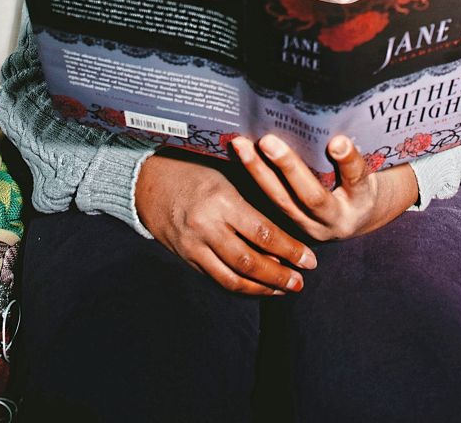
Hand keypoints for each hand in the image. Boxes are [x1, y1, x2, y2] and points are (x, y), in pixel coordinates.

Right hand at [135, 153, 316, 294]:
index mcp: (223, 201)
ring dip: (262, 288)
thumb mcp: (227, 173)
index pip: (263, 233)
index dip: (290, 249)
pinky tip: (257, 288)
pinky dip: (240, 286)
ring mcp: (194, 247)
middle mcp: (207, 227)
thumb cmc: (196, 170)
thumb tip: (293, 215)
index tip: (310, 259)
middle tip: (301, 282)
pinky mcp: (186, 259)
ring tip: (284, 290)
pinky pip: (216, 280)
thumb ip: (255, 194)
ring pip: (232, 278)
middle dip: (279, 276)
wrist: (149, 182)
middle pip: (250, 262)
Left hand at [231, 134, 418, 241]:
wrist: (357, 218)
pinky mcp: (292, 225)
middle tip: (268, 141)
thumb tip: (336, 136)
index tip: (338, 141)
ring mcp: (311, 227)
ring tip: (240, 145)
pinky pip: (272, 201)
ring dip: (258, 172)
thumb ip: (354, 156)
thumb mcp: (369, 168)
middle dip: (288, 167)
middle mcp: (336, 220)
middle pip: (312, 197)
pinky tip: (240, 156)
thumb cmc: (362, 182)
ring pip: (282, 201)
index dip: (349, 161)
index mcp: (362, 201)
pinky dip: (255, 178)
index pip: (357, 179)